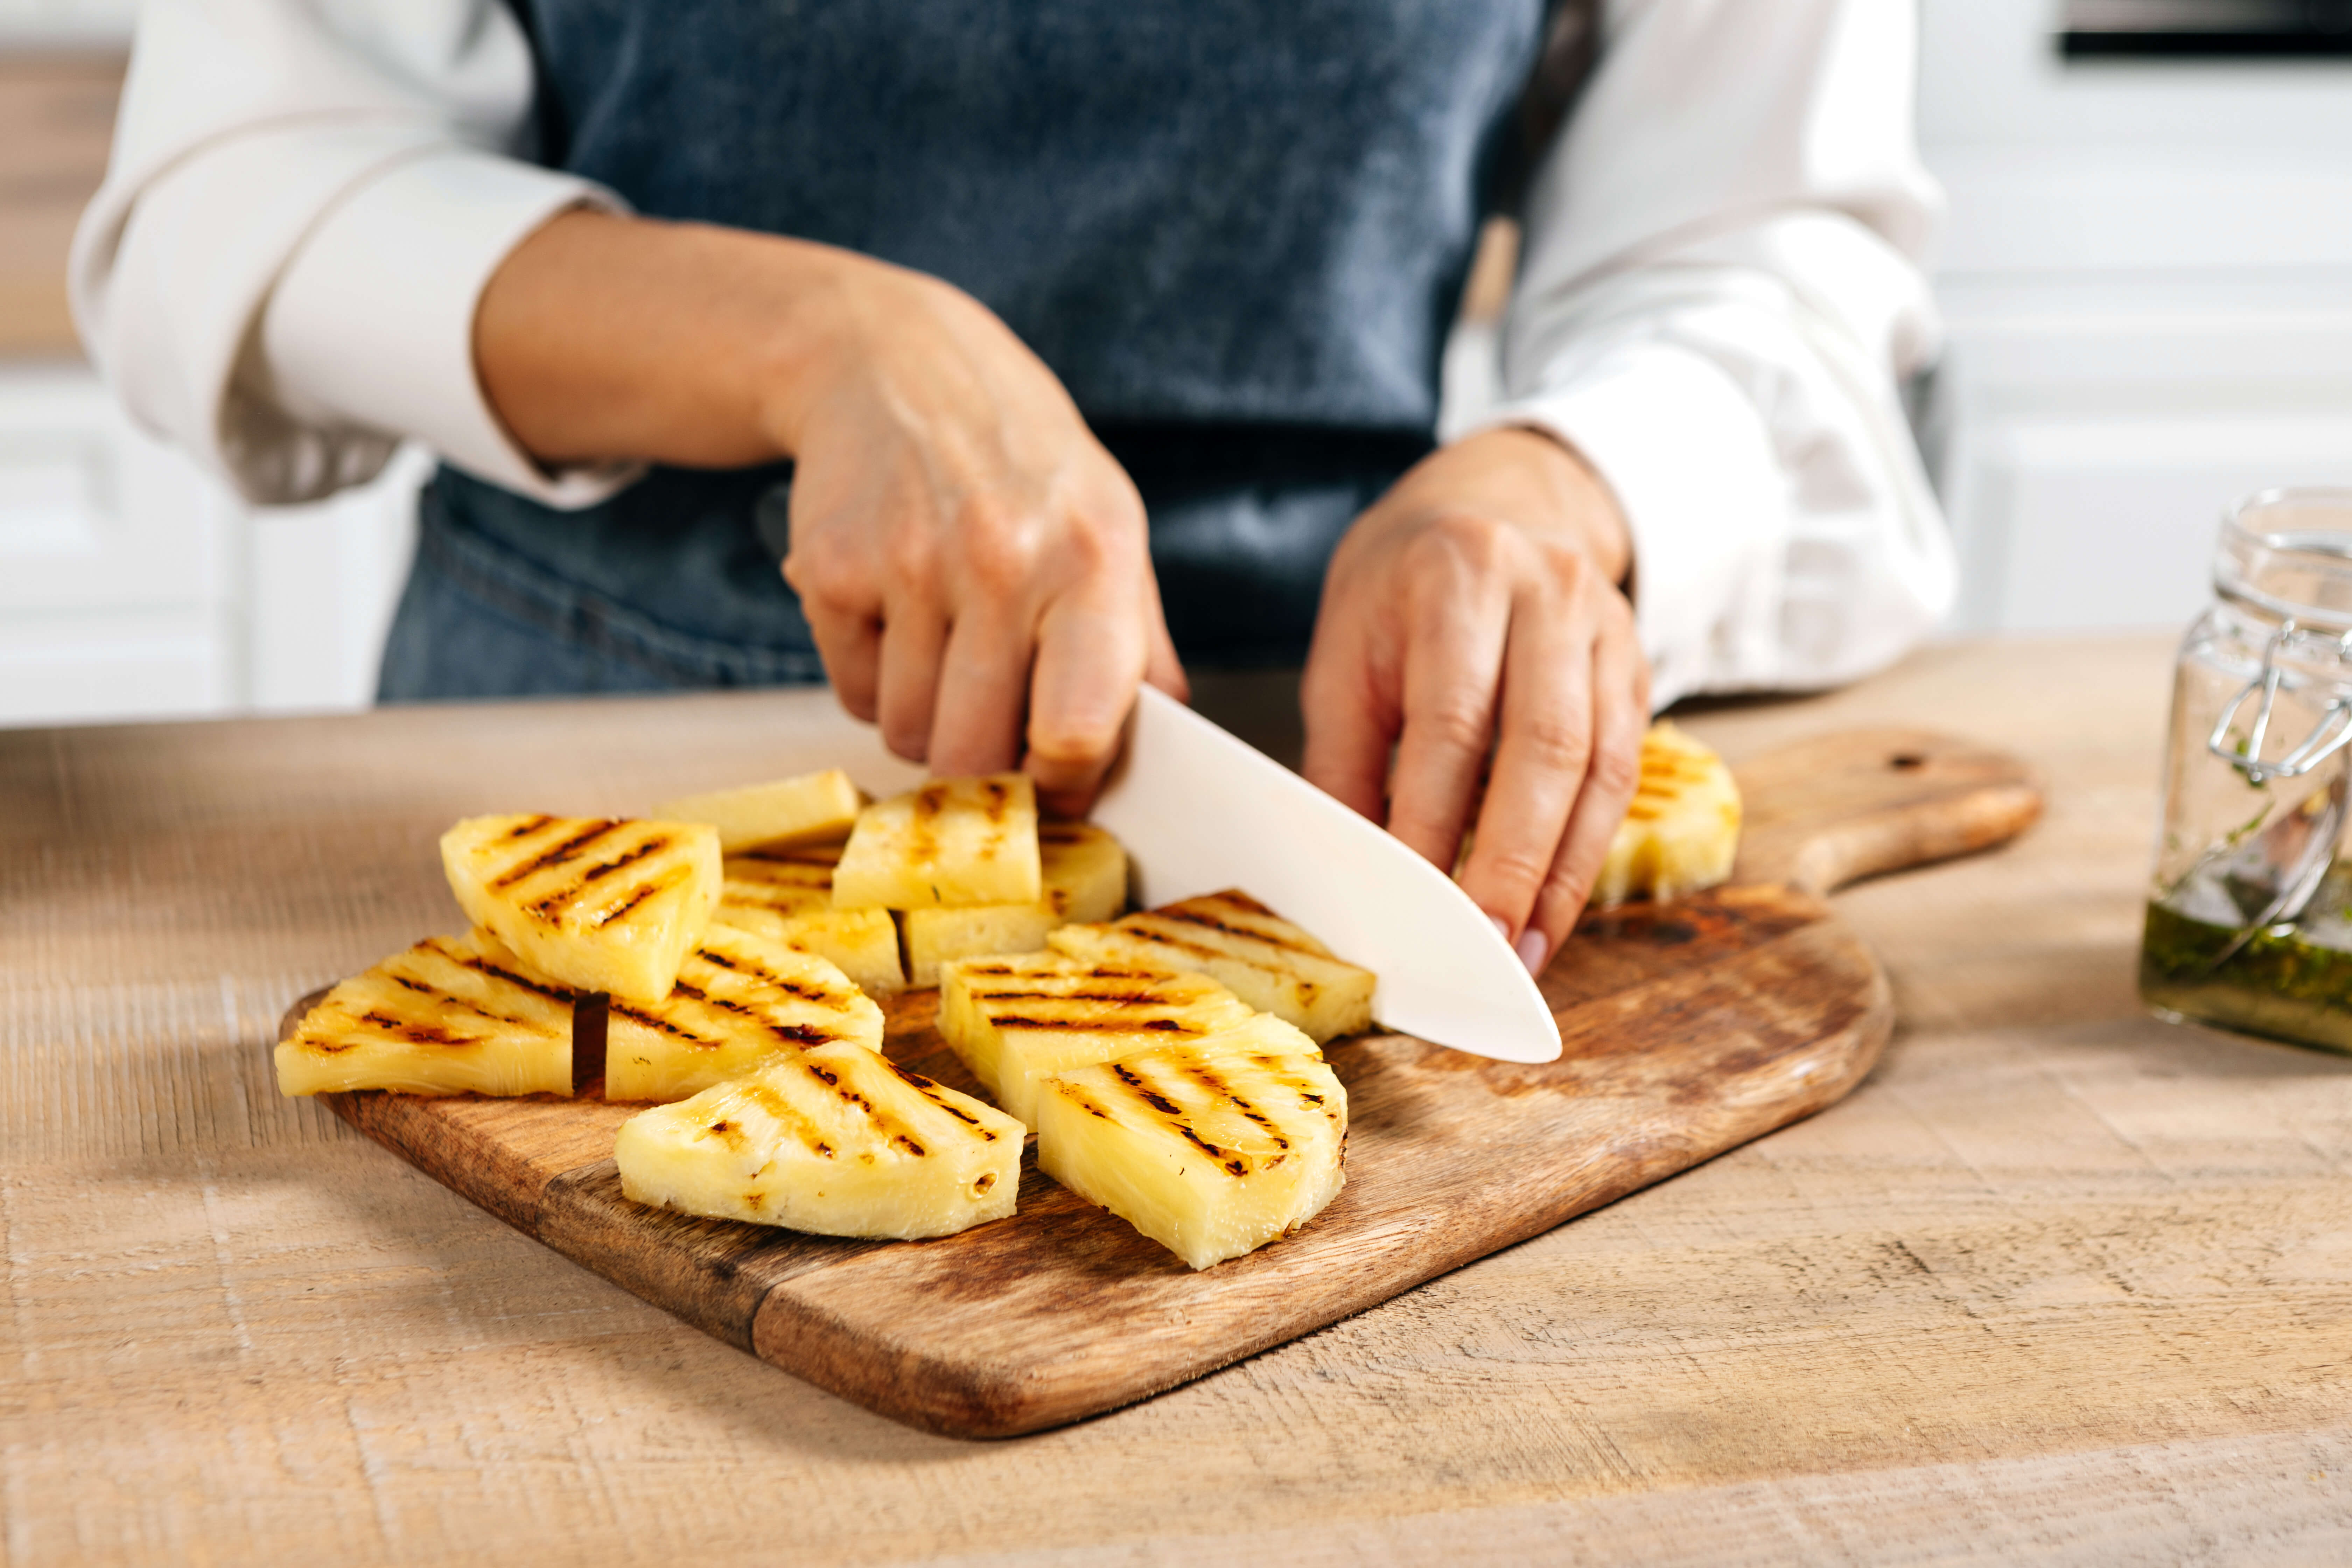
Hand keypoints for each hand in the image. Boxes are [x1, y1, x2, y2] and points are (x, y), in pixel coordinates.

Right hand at [475, 210, 1183, 810]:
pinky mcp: (830, 570)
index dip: (1063, 782)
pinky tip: (893, 614)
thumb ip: (1142, 647)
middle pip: (977, 758)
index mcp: (1093, 561)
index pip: (1076, 730)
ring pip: (907, 735)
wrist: (896, 365)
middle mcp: (1004, 559)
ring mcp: (910, 563)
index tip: (1055, 776)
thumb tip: (1171, 753)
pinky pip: (852, 694)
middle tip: (988, 720)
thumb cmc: (1023, 467)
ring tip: (942, 648)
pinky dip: (872, 678)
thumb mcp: (1111, 531)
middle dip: (982, 767)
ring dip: (923, 720)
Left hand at [1300, 427, 1648, 975]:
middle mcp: (1547, 592)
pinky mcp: (1635, 667)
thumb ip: (1343, 761)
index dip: (1434, 823)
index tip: (1411, 905)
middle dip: (1511, 862)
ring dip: (1560, 874)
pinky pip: (1623, 773)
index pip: (1452, 721)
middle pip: (1543, 748)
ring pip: (1597, 769)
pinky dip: (1586, 850)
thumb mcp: (1345, 654)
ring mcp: (1605, 627)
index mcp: (1459, 576)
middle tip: (1483, 948)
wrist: (1489, 504)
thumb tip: (1346, 875)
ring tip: (1524, 952)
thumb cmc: (1400, 593)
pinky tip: (1554, 907)